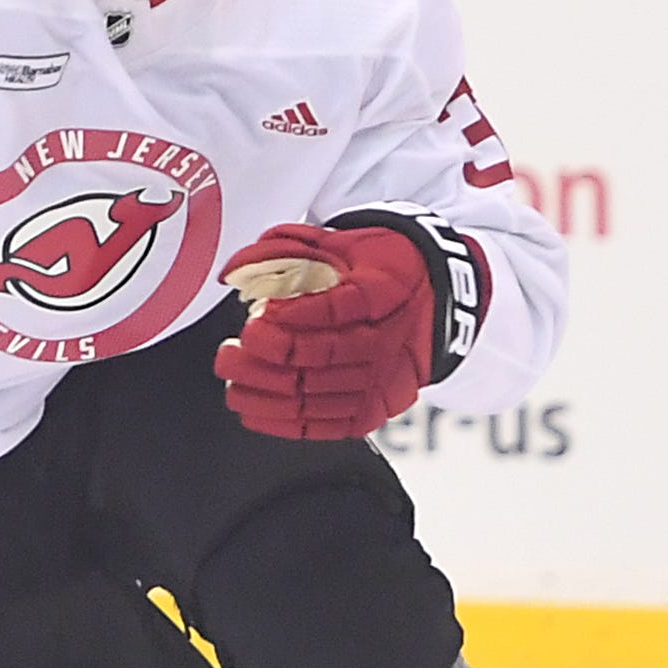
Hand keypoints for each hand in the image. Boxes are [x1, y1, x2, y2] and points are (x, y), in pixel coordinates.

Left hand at [212, 214, 485, 440]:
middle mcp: (388, 339)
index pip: (335, 309)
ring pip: (316, 395)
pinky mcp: (375, 409)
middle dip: (264, 359)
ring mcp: (382, 379)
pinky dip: (283, 422)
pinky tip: (252, 411)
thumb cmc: (382, 268)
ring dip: (265, 392)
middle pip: (319, 357)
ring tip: (233, 379)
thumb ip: (290, 248)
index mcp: (383, 289)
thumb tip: (233, 268)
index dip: (292, 317)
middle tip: (229, 353)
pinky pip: (326, 424)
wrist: (439, 302)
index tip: (257, 316)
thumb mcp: (347, 243)